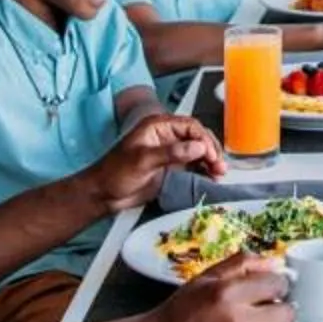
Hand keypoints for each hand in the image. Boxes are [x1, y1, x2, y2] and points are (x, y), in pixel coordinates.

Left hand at [86, 112, 222, 211]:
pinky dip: (203, 170)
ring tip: (219, 173)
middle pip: (198, 138)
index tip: (211, 155)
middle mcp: (167, 137)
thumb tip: (199, 147)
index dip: (204, 139)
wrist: (103, 195)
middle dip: (211, 150)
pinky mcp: (171, 168)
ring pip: (198, 152)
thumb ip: (171, 153)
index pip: (190, 126)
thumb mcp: (142, 160)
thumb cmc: (115, 173)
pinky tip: (210, 177)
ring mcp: (170, 152)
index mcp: (158, 126)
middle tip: (219, 166)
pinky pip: (193, 166)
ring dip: (210, 161)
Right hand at [124, 254, 293, 321]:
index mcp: (227, 294)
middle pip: (287, 313)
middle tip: (262, 308)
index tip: (269, 288)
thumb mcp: (204, 279)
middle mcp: (237, 321)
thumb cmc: (176, 316)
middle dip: (278, 307)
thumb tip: (273, 263)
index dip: (275, 285)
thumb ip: (241, 265)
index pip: (278, 284)